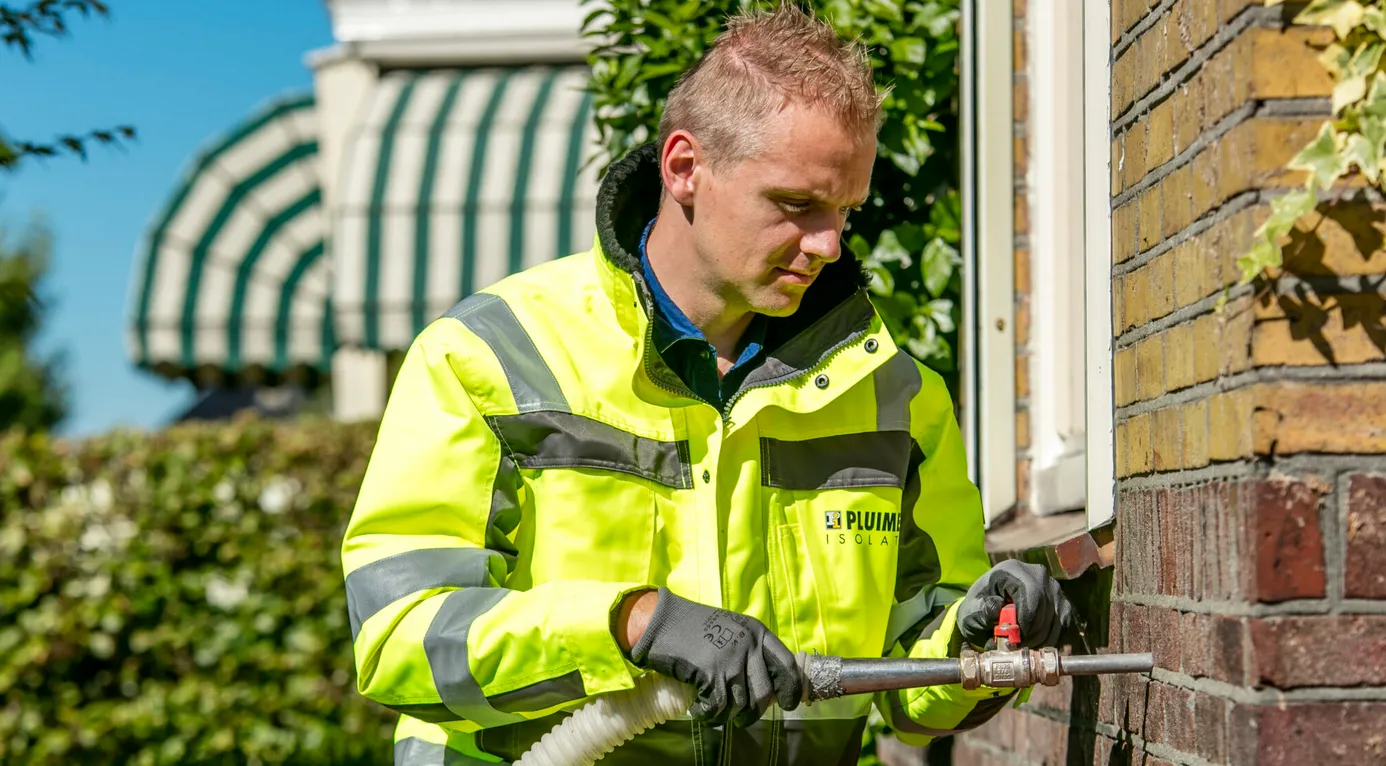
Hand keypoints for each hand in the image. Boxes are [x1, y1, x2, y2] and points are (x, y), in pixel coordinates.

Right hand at [626, 587, 801, 726]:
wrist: (662, 622)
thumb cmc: (694, 627)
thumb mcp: (732, 628)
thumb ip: (751, 650)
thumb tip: (768, 686)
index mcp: (757, 632)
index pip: (787, 665)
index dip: (791, 688)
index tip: (788, 704)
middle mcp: (748, 645)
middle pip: (765, 693)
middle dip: (754, 712)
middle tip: (742, 717)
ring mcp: (730, 660)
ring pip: (742, 705)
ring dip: (728, 715)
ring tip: (716, 712)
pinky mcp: (710, 674)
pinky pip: (717, 708)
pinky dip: (707, 715)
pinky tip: (699, 709)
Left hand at [957, 560, 1073, 649]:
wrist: (986, 611)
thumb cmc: (978, 611)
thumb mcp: (971, 612)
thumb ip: (982, 611)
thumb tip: (996, 606)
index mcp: (1012, 570)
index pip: (1031, 594)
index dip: (1027, 621)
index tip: (1016, 640)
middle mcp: (1037, 574)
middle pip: (1047, 607)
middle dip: (1035, 634)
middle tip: (1021, 649)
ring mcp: (1052, 587)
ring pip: (1059, 618)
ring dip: (1044, 640)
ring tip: (1026, 649)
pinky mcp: (1061, 602)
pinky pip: (1065, 624)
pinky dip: (1054, 640)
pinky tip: (1038, 647)